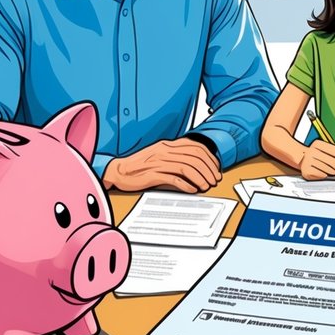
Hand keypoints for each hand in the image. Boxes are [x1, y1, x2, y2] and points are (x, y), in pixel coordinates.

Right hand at [103, 139, 221, 192]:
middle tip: (214, 180)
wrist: (118, 171)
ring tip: (206, 186)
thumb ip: (175, 156)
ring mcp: (158, 162)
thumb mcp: (159, 155)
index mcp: (168, 145)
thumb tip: (196, 164)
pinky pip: (173, 178)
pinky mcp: (152, 174)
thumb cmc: (140, 166)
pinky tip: (192, 189)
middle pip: (194, 157)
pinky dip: (186, 184)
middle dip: (208, 169)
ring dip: (200, 178)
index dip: (210, 158)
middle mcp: (164, 151)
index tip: (216, 168)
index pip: (195, 147)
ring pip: (187, 168)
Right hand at [299, 140, 334, 180]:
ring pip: (329, 170)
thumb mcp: (324, 150)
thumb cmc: (316, 155)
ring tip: (334, 173)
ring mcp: (308, 161)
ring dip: (334, 173)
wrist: (301, 159)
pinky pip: (322, 175)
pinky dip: (326, 176)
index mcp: (318, 144)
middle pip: (334, 162)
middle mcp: (312, 151)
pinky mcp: (306, 171)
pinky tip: (325, 174)